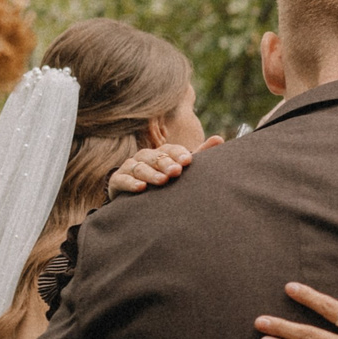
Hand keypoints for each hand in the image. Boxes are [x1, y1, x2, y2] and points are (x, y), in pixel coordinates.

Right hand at [106, 136, 221, 196]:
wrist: (139, 199)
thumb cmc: (165, 181)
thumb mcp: (181, 168)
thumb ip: (200, 155)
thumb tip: (220, 139)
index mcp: (161, 153)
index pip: (170, 150)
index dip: (178, 154)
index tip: (188, 161)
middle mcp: (145, 157)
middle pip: (155, 157)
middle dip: (165, 163)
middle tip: (176, 172)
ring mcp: (130, 168)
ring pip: (139, 167)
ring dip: (150, 174)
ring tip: (162, 181)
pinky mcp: (118, 181)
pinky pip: (122, 179)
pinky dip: (131, 183)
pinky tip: (140, 188)